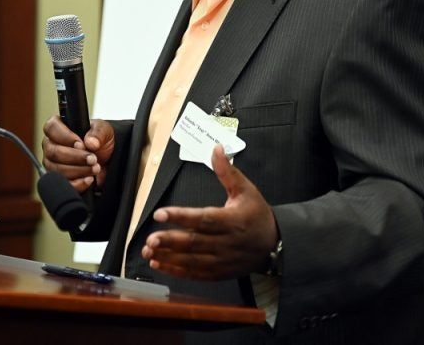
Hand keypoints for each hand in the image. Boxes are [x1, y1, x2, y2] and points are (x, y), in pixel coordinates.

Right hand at [42, 116, 114, 191]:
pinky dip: (78, 183)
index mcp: (58, 127)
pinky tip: (90, 179)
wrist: (107, 158)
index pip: (51, 127)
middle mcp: (51, 145)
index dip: (65, 137)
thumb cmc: (100, 140)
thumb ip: (98, 133)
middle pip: (53, 152)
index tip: (81, 144)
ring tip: (95, 168)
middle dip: (75, 157)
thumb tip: (90, 143)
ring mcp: (52, 163)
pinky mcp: (58, 178)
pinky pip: (63, 183)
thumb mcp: (104, 131)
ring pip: (56, 169)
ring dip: (78, 170)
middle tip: (93, 158)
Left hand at [141, 145, 277, 280]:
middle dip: (170, 241)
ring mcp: (222, 260)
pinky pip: (195, 274)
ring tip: (149, 251)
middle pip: (195, 242)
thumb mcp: (246, 190)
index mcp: (231, 220)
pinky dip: (176, 271)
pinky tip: (159, 263)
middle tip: (150, 238)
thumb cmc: (258, 215)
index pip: (203, 218)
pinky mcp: (219, 272)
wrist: (275, 244)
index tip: (160, 213)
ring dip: (169, 257)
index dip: (181, 216)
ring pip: (192, 261)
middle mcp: (226, 242)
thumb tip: (216, 148)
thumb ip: (227, 171)